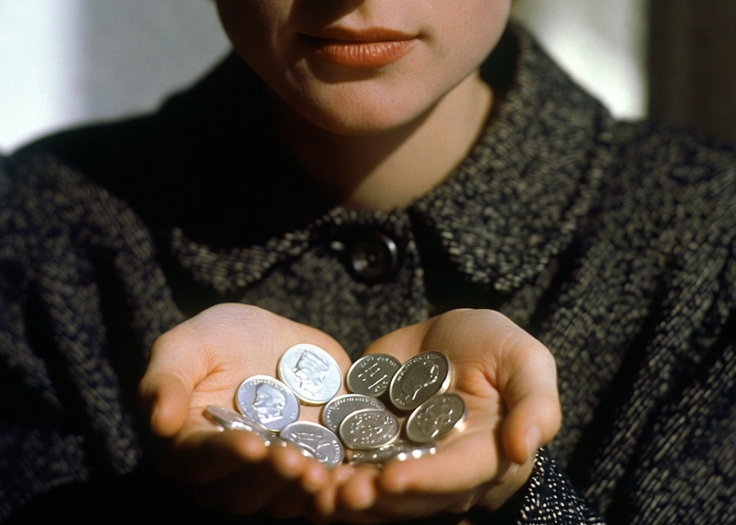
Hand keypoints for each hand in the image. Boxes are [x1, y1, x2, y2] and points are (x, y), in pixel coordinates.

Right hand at [139, 303, 350, 517]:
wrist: (276, 336)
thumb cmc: (221, 338)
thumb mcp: (189, 343)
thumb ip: (167, 378)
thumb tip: (159, 422)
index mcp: (189, 444)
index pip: (200, 459)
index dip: (225, 454)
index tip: (250, 442)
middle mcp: (227, 472)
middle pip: (242, 491)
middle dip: (269, 477)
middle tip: (294, 459)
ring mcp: (271, 476)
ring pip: (280, 500)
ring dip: (300, 489)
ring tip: (321, 471)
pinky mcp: (310, 470)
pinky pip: (319, 495)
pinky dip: (333, 494)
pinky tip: (349, 481)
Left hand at [312, 309, 560, 522]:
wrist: (449, 336)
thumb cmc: (498, 348)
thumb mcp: (526, 360)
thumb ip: (535, 404)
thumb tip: (525, 448)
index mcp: (489, 458)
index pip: (458, 475)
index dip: (427, 479)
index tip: (393, 478)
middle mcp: (446, 474)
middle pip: (411, 497)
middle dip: (375, 498)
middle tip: (341, 493)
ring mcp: (407, 465)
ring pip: (377, 495)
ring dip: (346, 497)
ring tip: (316, 489)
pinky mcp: (374, 451)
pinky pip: (350, 469)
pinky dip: (326, 474)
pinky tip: (299, 472)